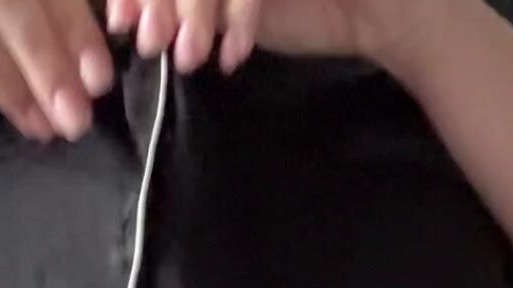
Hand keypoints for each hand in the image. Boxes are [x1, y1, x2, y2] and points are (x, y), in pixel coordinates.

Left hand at [107, 0, 458, 75]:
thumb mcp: (235, 9)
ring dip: (191, 10)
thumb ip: (190, 5)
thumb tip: (135, 21)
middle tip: (145, 40)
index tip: (122, 23)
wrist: (390, 9)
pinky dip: (237, 16)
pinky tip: (231, 54)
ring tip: (186, 57)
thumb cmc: (310, 8)